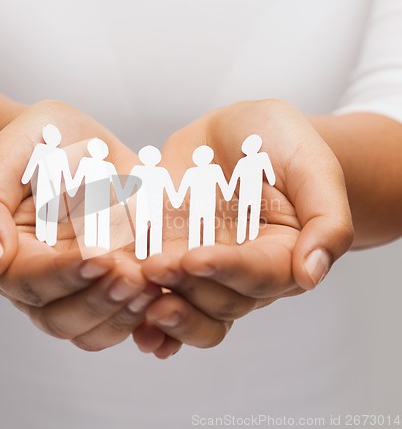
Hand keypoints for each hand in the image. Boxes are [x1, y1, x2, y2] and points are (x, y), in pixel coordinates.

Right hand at [0, 101, 159, 350]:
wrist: (73, 144)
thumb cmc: (35, 146)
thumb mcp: (5, 158)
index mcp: (11, 257)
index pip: (30, 282)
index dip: (65, 275)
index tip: (100, 257)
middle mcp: (43, 283)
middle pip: (61, 318)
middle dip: (99, 302)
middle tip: (133, 277)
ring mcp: (80, 288)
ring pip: (94, 330)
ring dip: (124, 316)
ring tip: (153, 286)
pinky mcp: (113, 283)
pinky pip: (125, 318)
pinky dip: (146, 316)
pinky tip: (167, 295)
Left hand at [134, 100, 353, 357]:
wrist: (236, 133)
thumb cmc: (279, 142)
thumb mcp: (312, 166)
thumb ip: (325, 219)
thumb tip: (311, 276)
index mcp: (282, 254)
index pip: (259, 275)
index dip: (227, 270)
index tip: (196, 258)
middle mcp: (243, 270)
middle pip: (220, 301)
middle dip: (187, 288)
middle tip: (155, 267)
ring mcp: (205, 267)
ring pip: (189, 308)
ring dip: (163, 310)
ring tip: (133, 295)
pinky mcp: (172, 256)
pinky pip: (160, 292)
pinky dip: (144, 311)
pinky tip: (130, 322)